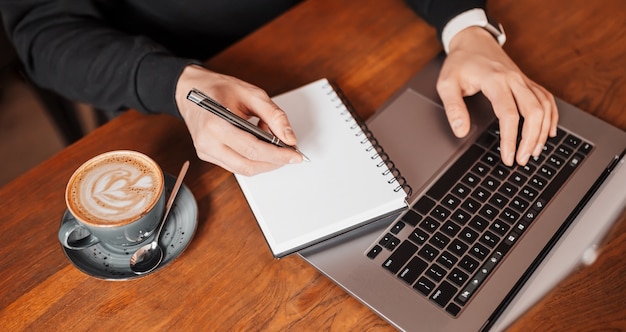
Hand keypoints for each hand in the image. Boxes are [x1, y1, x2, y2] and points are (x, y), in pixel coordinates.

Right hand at [174, 65, 302, 174]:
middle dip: (274, 162)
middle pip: (248, 164)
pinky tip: (259, 145)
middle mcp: (207, 142)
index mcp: (215, 124)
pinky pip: (235, 165)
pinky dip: (253, 159)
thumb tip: (289, 138)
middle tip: (290, 153)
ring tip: (272, 143)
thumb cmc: (218, 89)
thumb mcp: (251, 94)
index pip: (252, 149)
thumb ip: (274, 115)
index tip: (295, 155)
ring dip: (264, 161)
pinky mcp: (207, 155)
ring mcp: (205, 151)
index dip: (277, 155)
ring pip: (243, 169)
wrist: (190, 89)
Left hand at [437, 27, 558, 165]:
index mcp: (495, 80)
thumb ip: (453, 108)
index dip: (510, 139)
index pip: (509, 114)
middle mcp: (514, 79)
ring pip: (543, 107)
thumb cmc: (460, 63)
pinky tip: (548, 132)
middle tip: (522, 160)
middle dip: (530, 140)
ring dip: (541, 132)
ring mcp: (524, 80)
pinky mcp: (527, 81)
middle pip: (533, 112)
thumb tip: (460, 131)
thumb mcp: (446, 84)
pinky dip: (551, 117)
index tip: (507, 157)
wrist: (473, 41)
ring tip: (534, 152)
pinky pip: (546, 99)